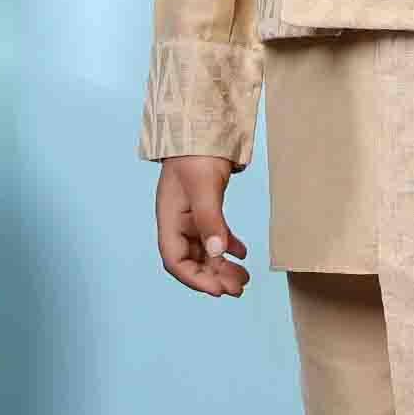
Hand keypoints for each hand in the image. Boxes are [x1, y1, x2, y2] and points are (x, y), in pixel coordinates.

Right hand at [155, 155, 251, 296]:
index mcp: (169, 218)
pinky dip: (227, 245)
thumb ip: (210, 219)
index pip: (175, 260)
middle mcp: (177, 220)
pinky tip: (242, 253)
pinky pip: (215, 233)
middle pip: (192, 259)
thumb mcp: (204, 186)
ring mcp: (191, 214)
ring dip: (222, 265)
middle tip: (239, 288)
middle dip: (214, 276)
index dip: (195, 278)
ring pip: (205, 249)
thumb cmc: (197, 153)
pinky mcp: (205, 206)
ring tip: (244, 278)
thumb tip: (217, 253)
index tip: (218, 290)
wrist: (202, 124)